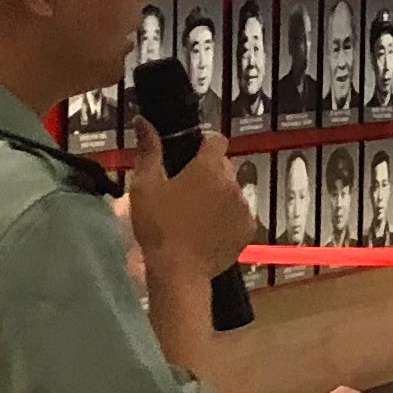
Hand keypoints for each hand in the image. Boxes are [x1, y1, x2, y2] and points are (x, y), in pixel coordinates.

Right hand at [125, 111, 254, 285]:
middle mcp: (233, 183)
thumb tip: (144, 121)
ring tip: (196, 214)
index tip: (189, 158)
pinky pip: (239, 214)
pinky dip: (227, 217)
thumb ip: (148, 150)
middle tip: (185, 191)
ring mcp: (244, 207)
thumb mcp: (144, 186)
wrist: (179, 271)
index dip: (203, 145)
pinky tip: (208, 230)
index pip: (216, 140)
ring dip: (219, 196)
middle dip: (208, 173)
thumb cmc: (158, 226)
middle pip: (224, 167)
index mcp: (209, 168)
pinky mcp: (248, 229)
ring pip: (232, 191)